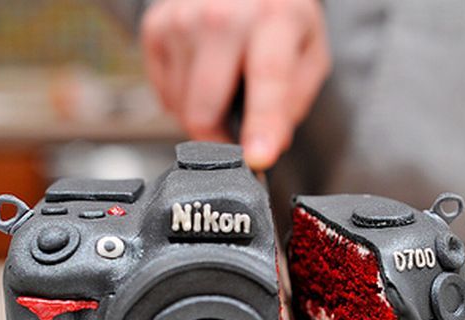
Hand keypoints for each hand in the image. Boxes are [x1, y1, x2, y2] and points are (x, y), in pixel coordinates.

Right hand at [141, 0, 330, 169]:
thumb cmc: (276, 17)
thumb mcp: (308, 51)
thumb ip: (296, 100)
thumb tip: (272, 143)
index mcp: (272, 19)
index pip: (267, 79)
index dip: (262, 125)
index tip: (257, 159)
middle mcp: (222, 15)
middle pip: (205, 109)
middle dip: (219, 140)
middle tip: (236, 140)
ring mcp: (182, 20)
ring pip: (181, 107)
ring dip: (202, 115)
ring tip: (223, 89)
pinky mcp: (155, 27)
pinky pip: (164, 94)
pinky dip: (182, 99)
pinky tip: (202, 76)